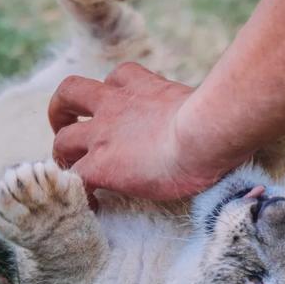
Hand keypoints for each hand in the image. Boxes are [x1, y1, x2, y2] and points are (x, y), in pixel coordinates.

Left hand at [49, 63, 223, 199]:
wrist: (204, 134)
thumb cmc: (217, 121)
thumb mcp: (202, 103)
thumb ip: (198, 109)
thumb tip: (222, 121)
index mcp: (142, 88)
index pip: (117, 78)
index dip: (111, 92)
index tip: (117, 109)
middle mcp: (114, 105)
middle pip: (71, 92)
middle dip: (62, 110)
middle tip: (66, 125)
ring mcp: (103, 135)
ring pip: (62, 138)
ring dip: (61, 152)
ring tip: (69, 170)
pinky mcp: (101, 166)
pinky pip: (76, 180)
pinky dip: (79, 193)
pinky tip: (92, 205)